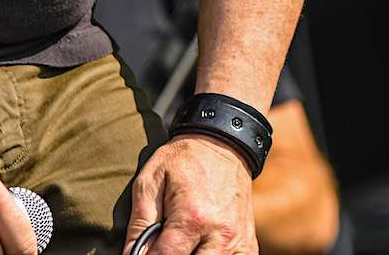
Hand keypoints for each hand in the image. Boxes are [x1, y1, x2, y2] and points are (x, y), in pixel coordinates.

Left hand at [123, 134, 256, 254]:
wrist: (223, 145)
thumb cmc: (184, 160)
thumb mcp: (151, 180)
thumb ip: (140, 222)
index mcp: (192, 218)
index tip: (145, 252)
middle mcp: (219, 234)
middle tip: (166, 245)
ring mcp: (238, 241)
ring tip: (184, 242)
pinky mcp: (248, 244)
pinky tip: (203, 247)